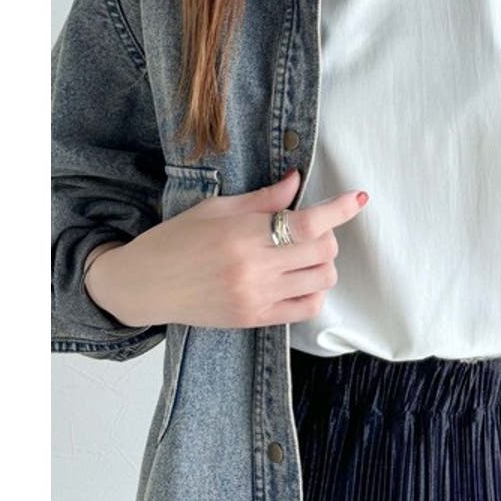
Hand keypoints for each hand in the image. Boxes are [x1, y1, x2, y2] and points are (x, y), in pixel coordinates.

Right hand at [85, 169, 368, 328]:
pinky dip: (315, 292)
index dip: (339, 210)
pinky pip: (307, 308)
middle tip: (308, 228)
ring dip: (323, 263)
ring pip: (323, 280)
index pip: (309, 223)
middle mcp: (255, 268)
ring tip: (302, 254)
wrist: (144, 286)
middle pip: (323, 251)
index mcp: (244, 235)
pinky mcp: (256, 319)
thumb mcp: (217, 208)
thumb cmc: (176, 239)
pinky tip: (300, 279)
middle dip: (326, 234)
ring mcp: (257, 297)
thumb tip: (298, 181)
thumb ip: (263, 199)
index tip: (357, 199)